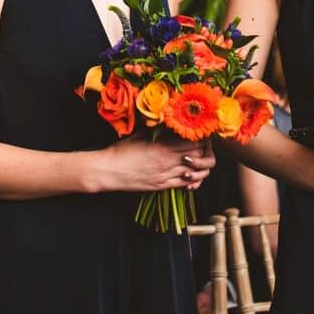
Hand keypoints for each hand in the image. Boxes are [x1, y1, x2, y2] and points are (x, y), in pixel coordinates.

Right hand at [102, 136, 216, 192]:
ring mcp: (166, 175)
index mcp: (163, 146)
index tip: (200, 134)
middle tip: (202, 146)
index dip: (200, 137)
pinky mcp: (162, 186)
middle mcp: (168, 161)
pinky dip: (191, 179)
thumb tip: (170, 127)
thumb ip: (158, 132)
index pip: (193, 141)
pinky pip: (184, 183)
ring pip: (195, 171)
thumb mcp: (141, 135)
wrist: (110, 171)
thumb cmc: (122, 151)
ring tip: (197, 160)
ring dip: (199, 165)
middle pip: (198, 156)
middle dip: (203, 150)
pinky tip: (190, 174)